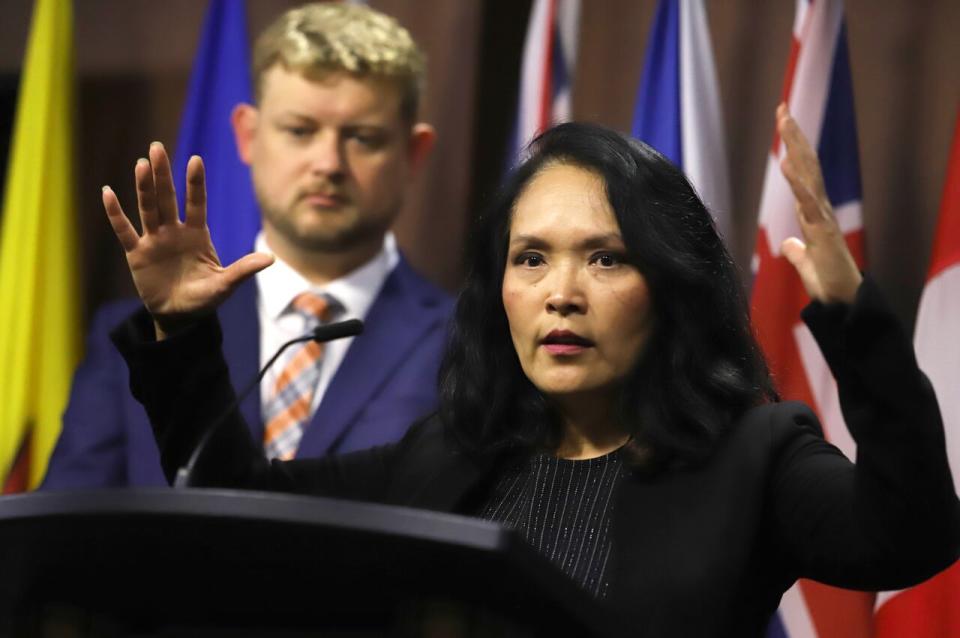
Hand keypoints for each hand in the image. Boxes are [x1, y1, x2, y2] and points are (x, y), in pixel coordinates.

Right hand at [103, 142, 272, 338]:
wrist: (180, 317)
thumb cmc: (205, 298)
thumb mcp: (225, 284)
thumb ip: (244, 270)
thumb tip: (271, 259)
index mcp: (197, 234)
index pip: (197, 203)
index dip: (195, 183)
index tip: (195, 159)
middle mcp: (174, 231)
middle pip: (167, 198)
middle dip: (163, 174)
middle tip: (156, 147)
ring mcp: (154, 240)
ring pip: (148, 209)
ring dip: (143, 188)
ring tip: (140, 164)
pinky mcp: (137, 254)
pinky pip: (124, 231)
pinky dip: (115, 214)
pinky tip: (108, 193)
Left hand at [777, 103, 861, 303]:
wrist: (841, 301)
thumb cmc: (827, 281)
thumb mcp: (804, 262)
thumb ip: (797, 251)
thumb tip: (789, 245)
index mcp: (813, 211)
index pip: (802, 172)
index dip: (794, 148)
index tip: (783, 124)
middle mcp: (820, 208)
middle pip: (807, 164)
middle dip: (794, 136)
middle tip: (783, 108)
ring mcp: (822, 217)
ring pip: (808, 175)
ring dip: (796, 148)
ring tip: (784, 123)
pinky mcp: (822, 231)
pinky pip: (808, 202)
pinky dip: (797, 182)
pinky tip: (787, 163)